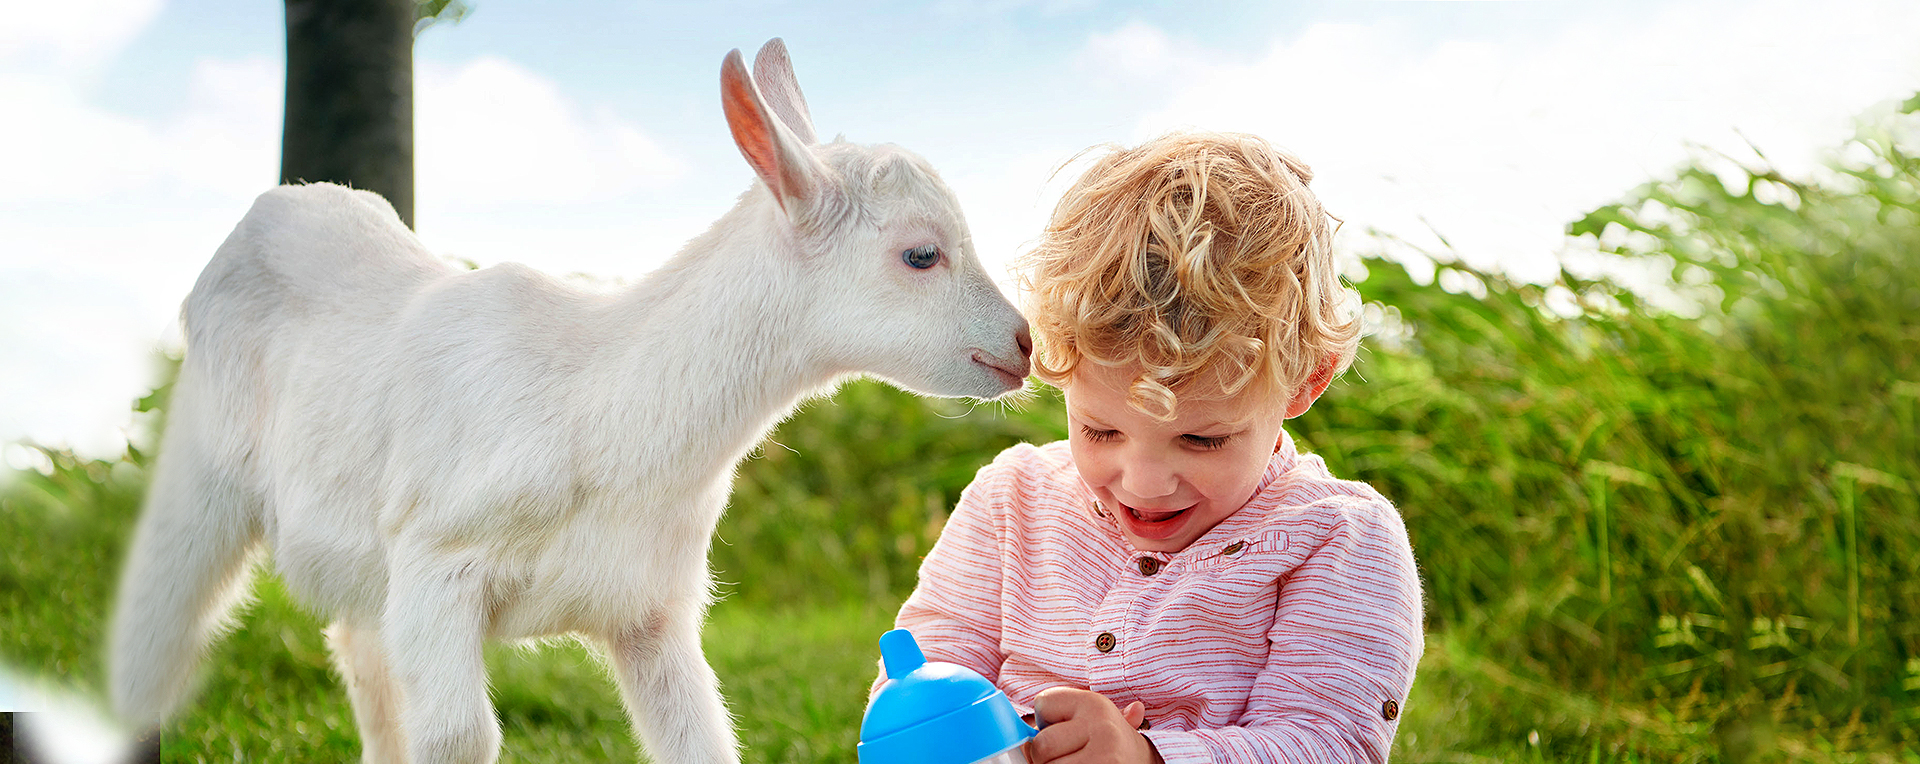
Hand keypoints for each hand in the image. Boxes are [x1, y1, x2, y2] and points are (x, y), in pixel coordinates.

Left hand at [1025, 687, 1162, 763]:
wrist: (1144, 762)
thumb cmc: (1108, 744)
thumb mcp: (1093, 721)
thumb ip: (1066, 718)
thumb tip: (1064, 731)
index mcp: (1095, 703)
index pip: (1042, 704)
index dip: (1046, 721)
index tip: (1064, 730)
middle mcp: (1102, 727)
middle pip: (1041, 744)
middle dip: (1047, 754)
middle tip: (1069, 753)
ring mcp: (1103, 756)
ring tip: (1080, 762)